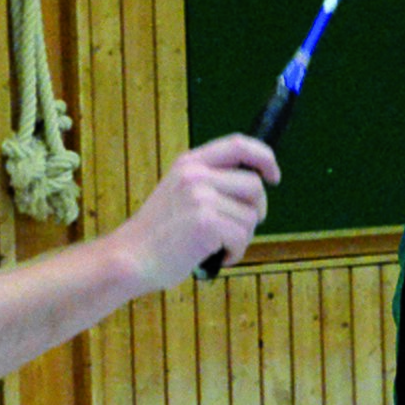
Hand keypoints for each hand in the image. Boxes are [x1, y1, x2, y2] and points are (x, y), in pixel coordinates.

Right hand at [112, 134, 279, 288]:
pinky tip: (214, 257)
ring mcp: (201, 197)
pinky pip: (242, 238)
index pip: (239, 145)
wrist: (130, 258)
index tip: (274, 176)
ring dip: (241, 238)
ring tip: (215, 245)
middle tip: (236, 230)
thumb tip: (256, 186)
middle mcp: (196, 175)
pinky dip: (234, 253)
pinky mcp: (206, 223)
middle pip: (254, 186)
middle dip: (255, 211)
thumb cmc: (158, 234)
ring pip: (251, 216)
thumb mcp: (179, 193)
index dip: (264, 157)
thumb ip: (211, 183)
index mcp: (190, 163)